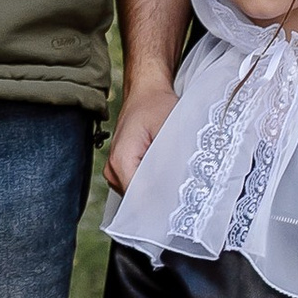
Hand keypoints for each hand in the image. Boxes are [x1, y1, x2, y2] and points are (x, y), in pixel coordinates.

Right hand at [104, 76, 178, 194]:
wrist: (145, 91)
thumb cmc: (156, 105)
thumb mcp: (169, 130)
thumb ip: (169, 162)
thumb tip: (175, 188)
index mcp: (121, 161)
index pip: (139, 200)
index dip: (161, 205)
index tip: (181, 206)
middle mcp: (113, 169)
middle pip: (139, 200)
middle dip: (161, 198)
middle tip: (184, 192)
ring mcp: (115, 170)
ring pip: (139, 194)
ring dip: (157, 190)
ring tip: (175, 178)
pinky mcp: (122, 168)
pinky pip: (138, 185)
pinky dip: (153, 182)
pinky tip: (166, 172)